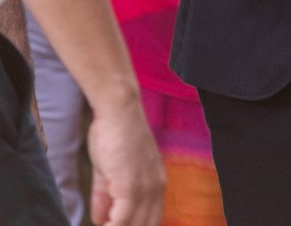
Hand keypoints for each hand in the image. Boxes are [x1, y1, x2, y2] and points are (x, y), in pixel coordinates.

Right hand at [87, 98, 164, 225]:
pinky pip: (121, 222)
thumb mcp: (109, 172)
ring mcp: (145, 189)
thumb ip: (106, 198)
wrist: (118, 111)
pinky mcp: (131, 187)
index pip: (151, 222)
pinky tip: (100, 225)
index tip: (116, 225)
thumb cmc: (113, 134)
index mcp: (155, 185)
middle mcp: (156, 189)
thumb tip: (100, 220)